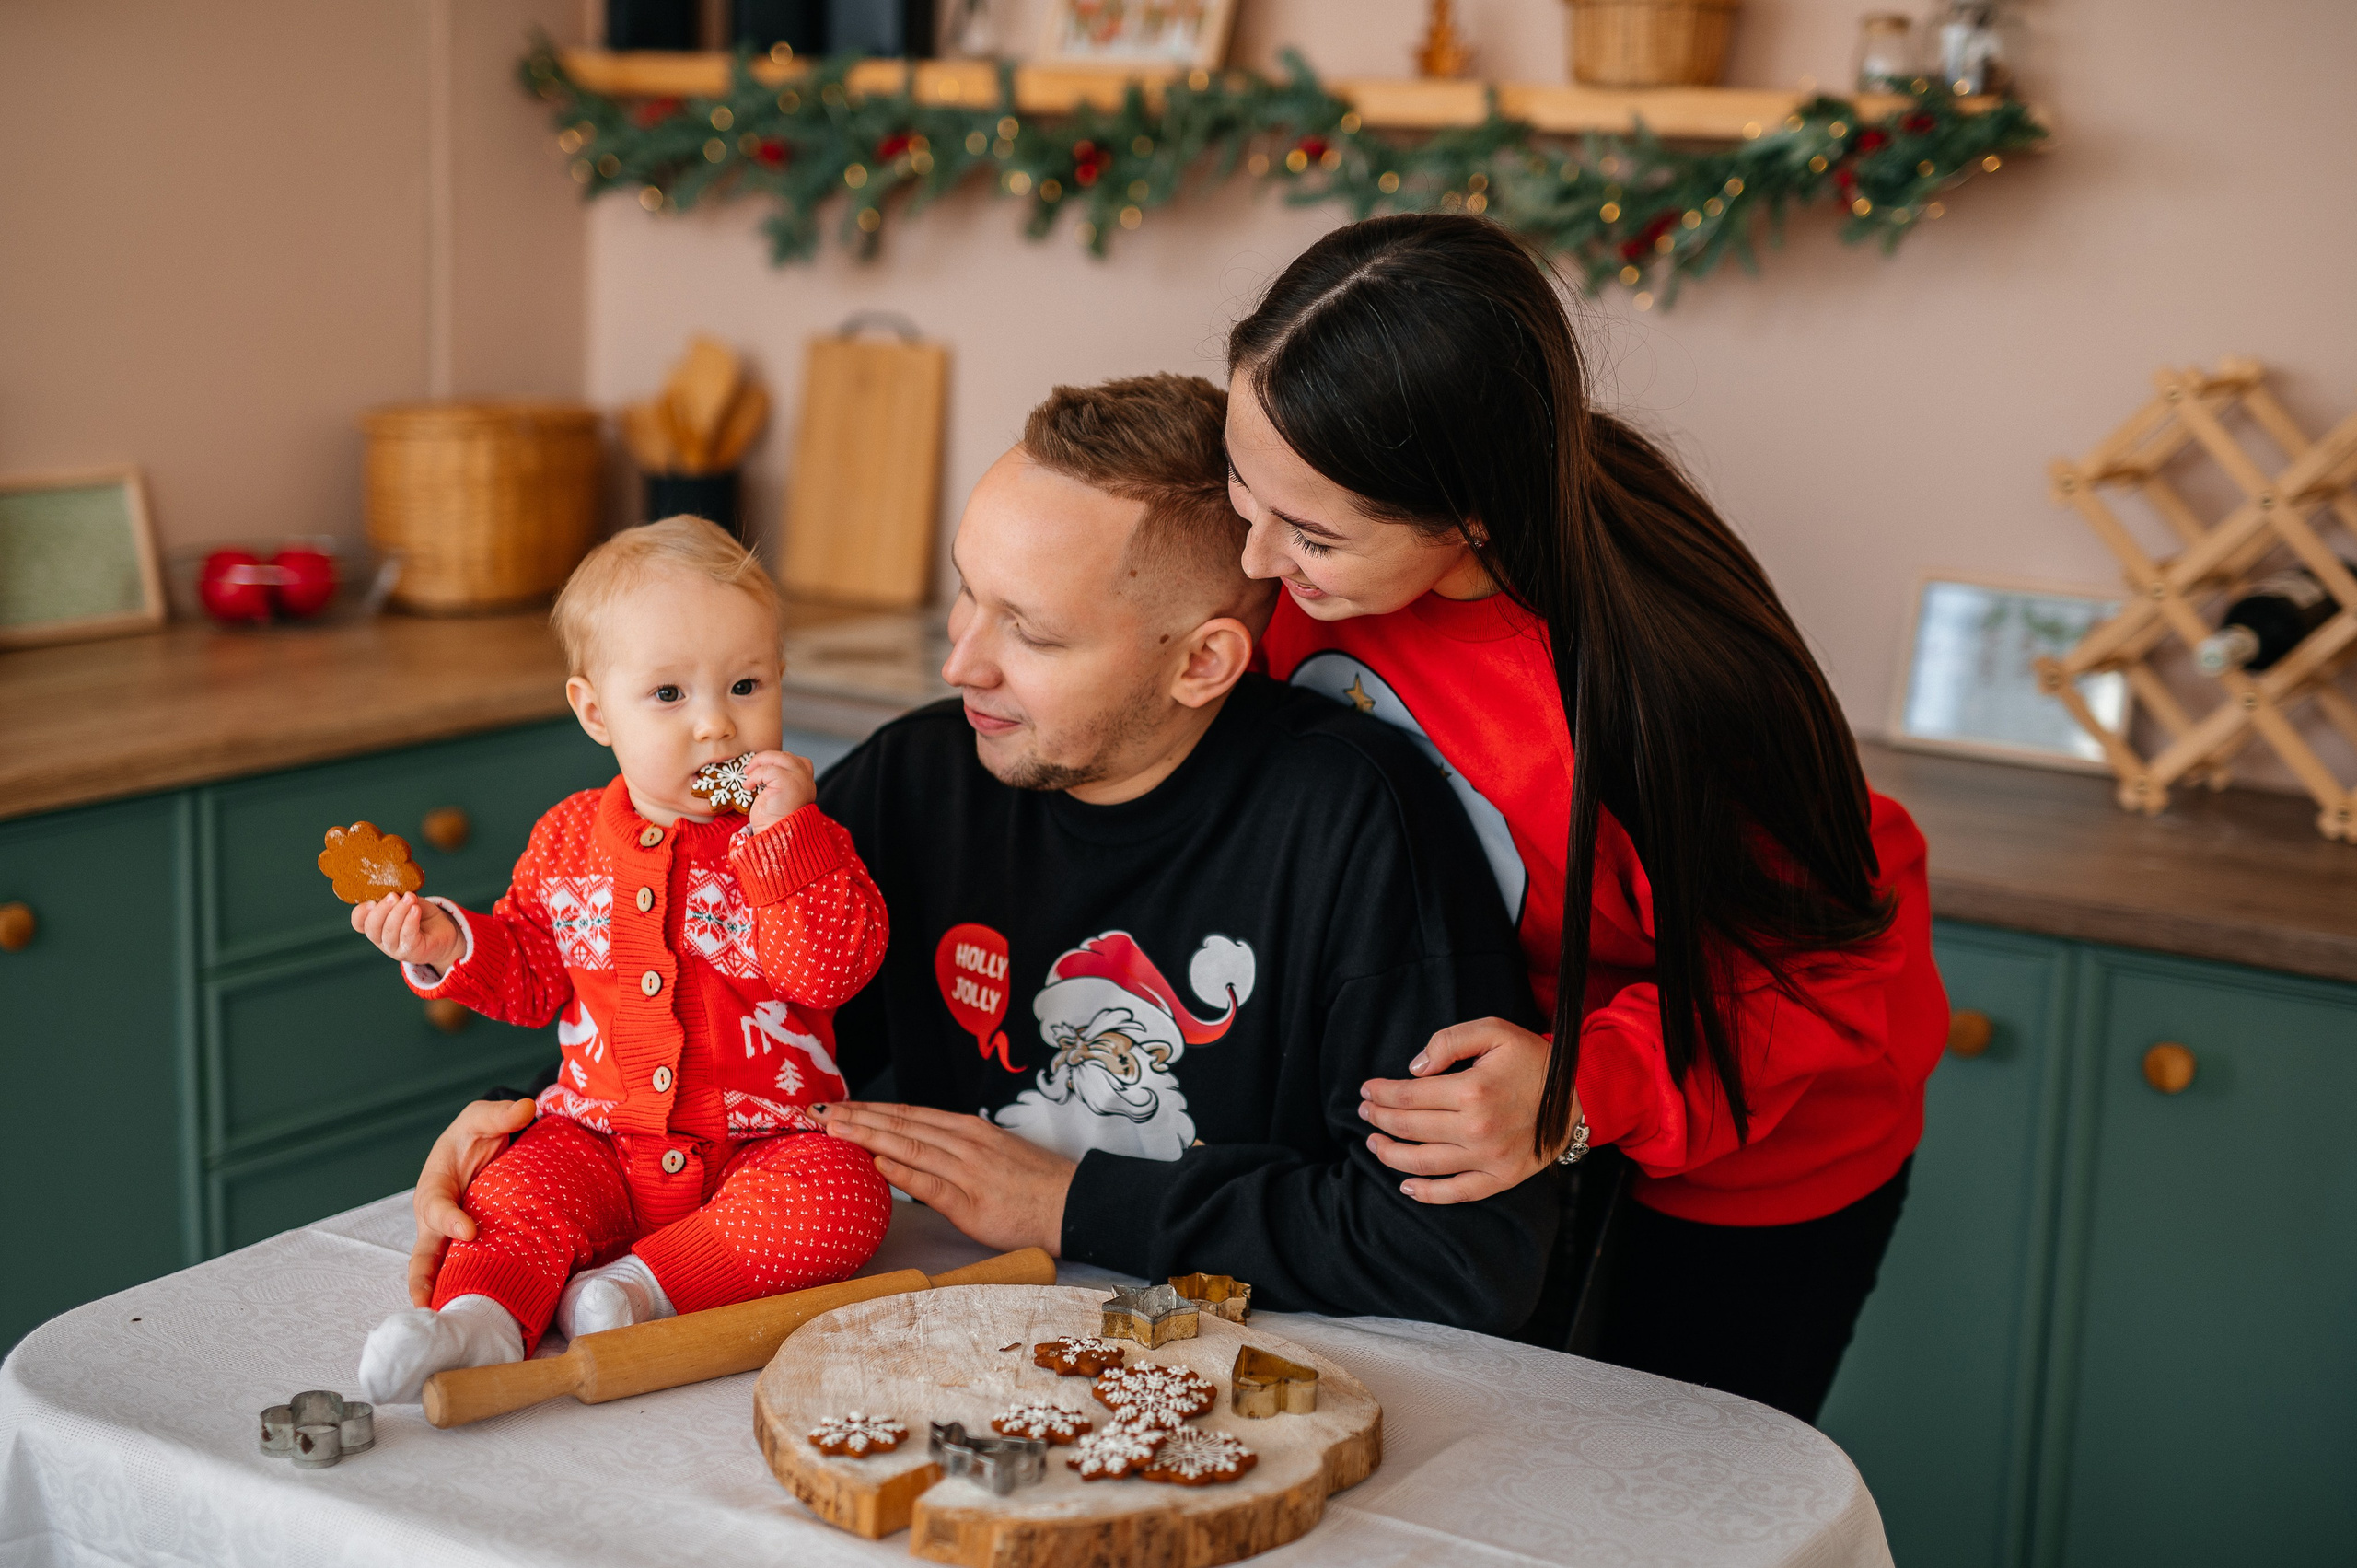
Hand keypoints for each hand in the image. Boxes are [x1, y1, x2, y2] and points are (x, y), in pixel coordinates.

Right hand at [352, 891, 464, 973]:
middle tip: (393, 896)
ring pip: (389, 932)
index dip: (360, 913)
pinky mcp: (412, 952)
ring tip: (409, 898)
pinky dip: (410, 921)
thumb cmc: (422, 914)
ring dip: (398, 912)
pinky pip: (407, 937)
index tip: (371, 900)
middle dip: (381, 910)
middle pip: (372, 928)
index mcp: (376, 925)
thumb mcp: (408, 901)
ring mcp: (395, 948)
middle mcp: (382, 939)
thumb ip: (399, 896)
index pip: (359, 922)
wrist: (445, 931)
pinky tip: (415, 909)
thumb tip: (395, 888)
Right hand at [406, 1097, 537, 1305]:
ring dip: (442, 1294)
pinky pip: (461, 1272)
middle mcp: (435, 1219)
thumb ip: (500, 1115)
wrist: (482, 1149)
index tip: (469, 1230)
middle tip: (428, 1303)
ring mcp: (448, 1238)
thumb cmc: (476, 1134)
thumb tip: (526, 1108)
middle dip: (423, 1279)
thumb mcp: (483, 1119)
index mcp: (434, 1186)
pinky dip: (464, 1291)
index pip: (436, 1206)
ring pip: (439, 1271)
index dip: (449, 1220)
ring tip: (452, 1322)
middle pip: (423, 1253)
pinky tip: (480, 1313)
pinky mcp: (465, 1249)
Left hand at [742, 750, 817, 833]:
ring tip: (748, 775)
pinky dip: (754, 776)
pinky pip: (767, 770)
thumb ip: (779, 780)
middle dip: (766, 759)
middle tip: (750, 770)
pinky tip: (749, 786)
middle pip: (786, 756)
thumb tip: (761, 766)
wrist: (777, 838)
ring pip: (777, 757)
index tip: (762, 771)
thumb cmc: (774, 820)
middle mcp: (806, 780)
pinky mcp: (788, 783)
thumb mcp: (779, 796)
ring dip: (759, 763)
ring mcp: (799, 780)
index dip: (777, 761)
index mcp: (806, 784)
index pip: (796, 761)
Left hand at [816, 1102, 1072, 1255]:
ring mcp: (968, 1170)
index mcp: (968, 1129)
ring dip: (868, 1136)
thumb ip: (952, 1151)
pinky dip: (902, 1172)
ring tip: (834, 1129)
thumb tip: (909, 1154)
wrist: (1073, 1203)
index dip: (870, 1110)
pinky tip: (876, 1163)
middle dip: (858, 1117)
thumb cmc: (1034, 1184)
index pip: (908, 1114)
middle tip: (819, 1111)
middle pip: (901, 1124)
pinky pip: (931, 1183)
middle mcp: (965, 1142)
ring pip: (909, 1146)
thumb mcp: (993, 1154)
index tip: (838, 1106)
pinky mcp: (971, 1203)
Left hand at [1358, 1018, 1572, 1204]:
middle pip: (1409, 1129)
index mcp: (1472, 1090)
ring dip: (1390, 1155)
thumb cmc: (1532, 1060)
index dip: (1381, 1094)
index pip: (1408, 1096)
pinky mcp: (1500, 1178)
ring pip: (1424, 1163)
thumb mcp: (1494, 1031)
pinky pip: (1457, 1193)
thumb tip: (1413, 1069)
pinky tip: (1406, 1186)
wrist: (1578, 1095)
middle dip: (1378, 1119)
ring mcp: (1488, 1158)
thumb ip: (1449, 1041)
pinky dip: (1427, 1194)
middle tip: (1364, 1112)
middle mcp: (1477, 1128)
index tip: (1367, 1090)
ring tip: (1373, 1143)